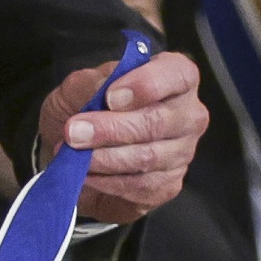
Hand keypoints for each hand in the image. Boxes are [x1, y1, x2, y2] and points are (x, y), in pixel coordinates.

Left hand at [40, 49, 205, 221]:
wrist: (73, 152)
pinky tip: (87, 174)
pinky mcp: (169, 184)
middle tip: (75, 132)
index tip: (110, 97)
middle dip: (111, 129)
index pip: (178, 74)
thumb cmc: (82, 110)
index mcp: (173, 78)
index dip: (146, 84)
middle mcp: (187, 114)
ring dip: (105, 158)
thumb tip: (103, 88)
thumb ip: (90, 84)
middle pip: (159, 122)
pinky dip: (108, 181)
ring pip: (149, 157)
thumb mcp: (77, 88)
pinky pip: (142, 186)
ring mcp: (182, 151)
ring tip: (73, 154)